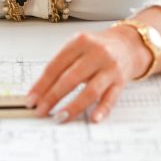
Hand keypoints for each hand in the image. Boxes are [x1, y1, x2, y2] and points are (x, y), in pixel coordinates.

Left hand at [26, 26, 150, 123]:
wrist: (128, 44)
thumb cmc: (98, 48)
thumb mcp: (78, 47)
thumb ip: (62, 64)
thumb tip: (40, 92)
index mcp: (81, 42)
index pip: (56, 66)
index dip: (41, 85)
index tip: (31, 99)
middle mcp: (97, 53)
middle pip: (71, 78)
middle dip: (52, 97)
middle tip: (41, 111)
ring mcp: (110, 68)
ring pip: (90, 90)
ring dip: (73, 106)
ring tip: (59, 117)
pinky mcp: (121, 81)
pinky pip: (111, 98)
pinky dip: (102, 109)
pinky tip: (93, 118)